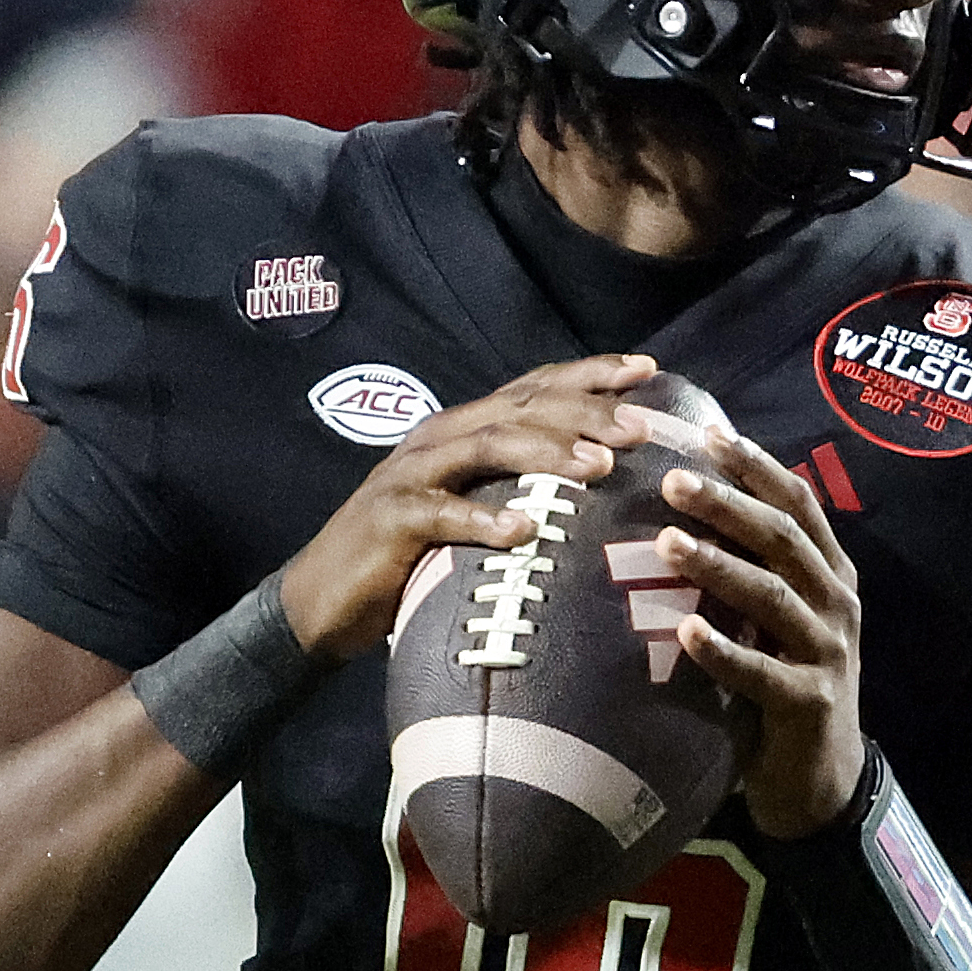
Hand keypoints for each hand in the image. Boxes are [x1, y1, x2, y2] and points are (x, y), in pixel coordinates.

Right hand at [276, 355, 655, 658]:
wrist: (322, 600)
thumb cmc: (412, 557)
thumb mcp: (472, 510)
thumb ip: (520, 486)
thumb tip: (601, 484)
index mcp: (463, 428)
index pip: (535, 387)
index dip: (591, 373)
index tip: (649, 370)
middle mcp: (439, 437)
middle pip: (521, 408)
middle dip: (586, 412)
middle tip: (642, 428)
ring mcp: (412, 474)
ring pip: (488, 446)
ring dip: (547, 454)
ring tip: (599, 468)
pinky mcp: (392, 519)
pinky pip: (441, 514)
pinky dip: (483, 520)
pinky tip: (524, 531)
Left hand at [656, 427, 864, 836]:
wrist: (821, 778)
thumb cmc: (784, 682)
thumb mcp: (779, 617)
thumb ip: (755, 567)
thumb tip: (688, 506)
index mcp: (831, 573)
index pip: (799, 504)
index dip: (757, 467)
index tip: (709, 434)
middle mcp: (838, 604)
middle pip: (784, 539)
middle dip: (729, 504)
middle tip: (673, 481)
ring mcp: (828, 653)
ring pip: (773, 596)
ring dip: (718, 566)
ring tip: (667, 543)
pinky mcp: (810, 702)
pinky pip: (762, 672)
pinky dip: (724, 651)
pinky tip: (687, 632)